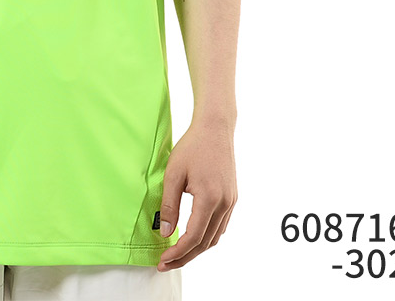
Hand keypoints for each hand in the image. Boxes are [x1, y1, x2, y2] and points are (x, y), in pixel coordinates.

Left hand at [155, 116, 237, 271]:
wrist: (215, 129)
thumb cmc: (192, 147)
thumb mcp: (173, 174)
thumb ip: (168, 205)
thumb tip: (164, 233)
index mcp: (209, 199)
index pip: (193, 237)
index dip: (177, 253)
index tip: (162, 260)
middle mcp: (224, 204)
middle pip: (205, 243)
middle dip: (185, 257)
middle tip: (166, 264)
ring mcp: (231, 202)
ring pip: (215, 237)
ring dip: (196, 249)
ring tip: (177, 254)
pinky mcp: (232, 198)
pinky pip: (220, 226)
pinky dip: (206, 236)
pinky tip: (193, 237)